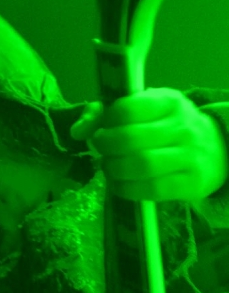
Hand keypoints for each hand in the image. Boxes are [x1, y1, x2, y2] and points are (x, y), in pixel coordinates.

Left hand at [69, 87, 228, 201]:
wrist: (216, 150)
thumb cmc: (168, 128)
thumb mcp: (146, 110)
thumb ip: (107, 113)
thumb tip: (77, 131)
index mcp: (168, 102)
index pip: (127, 109)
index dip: (105, 122)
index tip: (102, 129)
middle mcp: (182, 127)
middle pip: (130, 140)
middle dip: (106, 148)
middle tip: (101, 151)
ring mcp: (188, 157)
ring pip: (140, 166)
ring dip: (114, 170)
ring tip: (109, 168)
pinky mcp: (189, 184)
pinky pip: (150, 190)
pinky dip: (126, 189)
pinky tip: (119, 184)